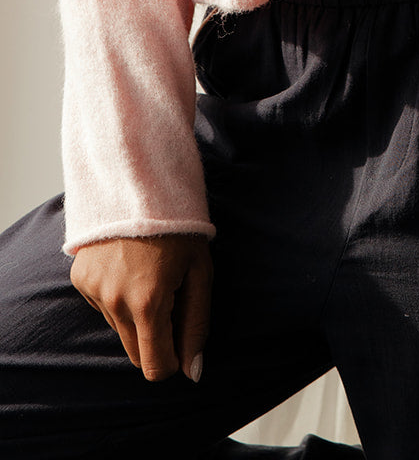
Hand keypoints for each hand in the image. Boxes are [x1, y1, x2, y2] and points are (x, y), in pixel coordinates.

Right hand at [70, 233, 211, 381]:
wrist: (138, 182)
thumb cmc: (180, 228)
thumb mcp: (201, 272)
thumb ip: (197, 325)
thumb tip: (193, 372)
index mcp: (148, 303)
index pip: (155, 367)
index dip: (173, 359)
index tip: (181, 337)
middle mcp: (115, 303)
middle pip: (135, 353)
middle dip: (156, 337)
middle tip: (171, 297)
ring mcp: (93, 291)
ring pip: (120, 329)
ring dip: (136, 315)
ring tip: (150, 274)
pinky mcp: (80, 279)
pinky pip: (103, 307)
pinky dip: (117, 296)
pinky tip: (129, 265)